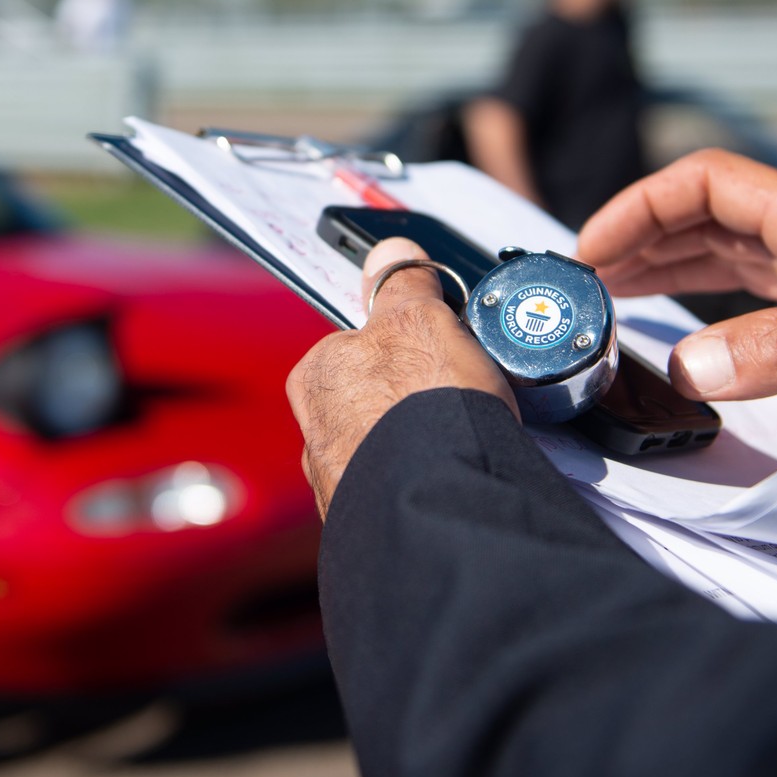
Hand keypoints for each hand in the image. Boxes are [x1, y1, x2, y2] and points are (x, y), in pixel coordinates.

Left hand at [286, 237, 514, 518]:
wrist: (439, 504)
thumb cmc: (421, 407)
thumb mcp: (419, 320)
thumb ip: (403, 284)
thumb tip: (391, 249)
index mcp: (316, 378)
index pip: (352, 347)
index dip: (401, 347)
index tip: (437, 358)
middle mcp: (313, 437)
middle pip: (369, 402)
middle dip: (408, 403)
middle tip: (456, 401)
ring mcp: (339, 489)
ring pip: (384, 453)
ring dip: (417, 449)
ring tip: (462, 445)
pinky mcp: (368, 527)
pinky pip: (401, 494)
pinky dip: (426, 486)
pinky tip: (454, 480)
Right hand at [576, 149, 776, 401]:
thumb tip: (686, 368)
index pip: (705, 182)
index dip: (638, 208)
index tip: (594, 248)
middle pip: (704, 211)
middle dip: (638, 235)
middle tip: (588, 275)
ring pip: (723, 244)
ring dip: (663, 261)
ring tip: (612, 289)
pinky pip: (747, 276)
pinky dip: (701, 287)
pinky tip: (674, 312)